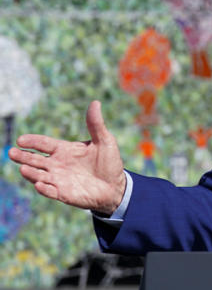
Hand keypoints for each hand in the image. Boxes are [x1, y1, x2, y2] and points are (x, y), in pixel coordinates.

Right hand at [9, 100, 126, 213]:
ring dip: (31, 173)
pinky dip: (44, 189)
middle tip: (11, 152)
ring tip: (24, 168)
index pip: (44, 144)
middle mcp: (57, 164)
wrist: (116, 186)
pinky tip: (39, 184)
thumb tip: (96, 102)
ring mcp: (59, 180)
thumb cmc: (109, 162)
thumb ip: (96, 124)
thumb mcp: (104, 141)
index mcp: (64, 150)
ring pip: (39, 175)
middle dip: (23, 157)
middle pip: (36, 160)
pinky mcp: (64, 194)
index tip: (21, 140)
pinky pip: (51, 191)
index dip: (33, 141)